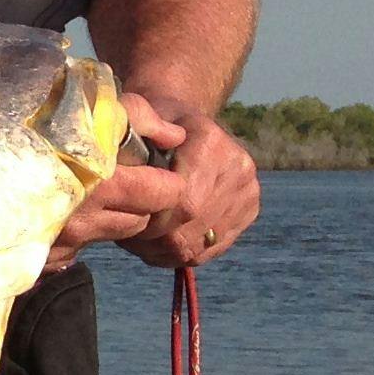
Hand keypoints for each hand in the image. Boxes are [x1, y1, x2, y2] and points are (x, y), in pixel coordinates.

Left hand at [50, 92, 261, 269]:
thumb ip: (135, 132)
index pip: (184, 202)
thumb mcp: (135, 119)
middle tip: (127, 233)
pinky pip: (209, 250)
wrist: (184, 126)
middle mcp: (238, 167)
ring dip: (162, 250)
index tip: (125, 219)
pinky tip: (158, 244)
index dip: (150, 221)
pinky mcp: (248, 211)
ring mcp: (248, 191)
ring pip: (198, 245)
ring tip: (139, 239)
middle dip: (152, 239)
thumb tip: (150, 155)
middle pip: (191, 227)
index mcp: (209, 143)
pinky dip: (179, 254)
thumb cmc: (148, 128)